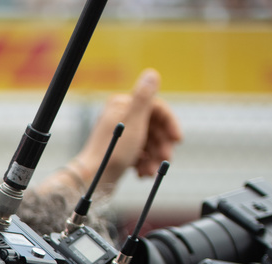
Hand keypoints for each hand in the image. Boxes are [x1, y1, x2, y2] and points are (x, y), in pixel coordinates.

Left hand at [68, 68, 182, 196]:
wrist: (93, 182)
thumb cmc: (112, 152)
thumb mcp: (132, 123)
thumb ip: (143, 98)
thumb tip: (152, 73)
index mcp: (122, 105)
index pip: (156, 108)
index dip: (170, 123)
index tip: (178, 140)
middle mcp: (120, 117)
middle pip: (154, 127)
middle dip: (162, 144)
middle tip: (166, 160)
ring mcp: (120, 135)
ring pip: (149, 142)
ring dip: (154, 157)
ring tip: (151, 171)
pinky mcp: (119, 151)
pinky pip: (140, 154)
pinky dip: (145, 163)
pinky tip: (143, 173)